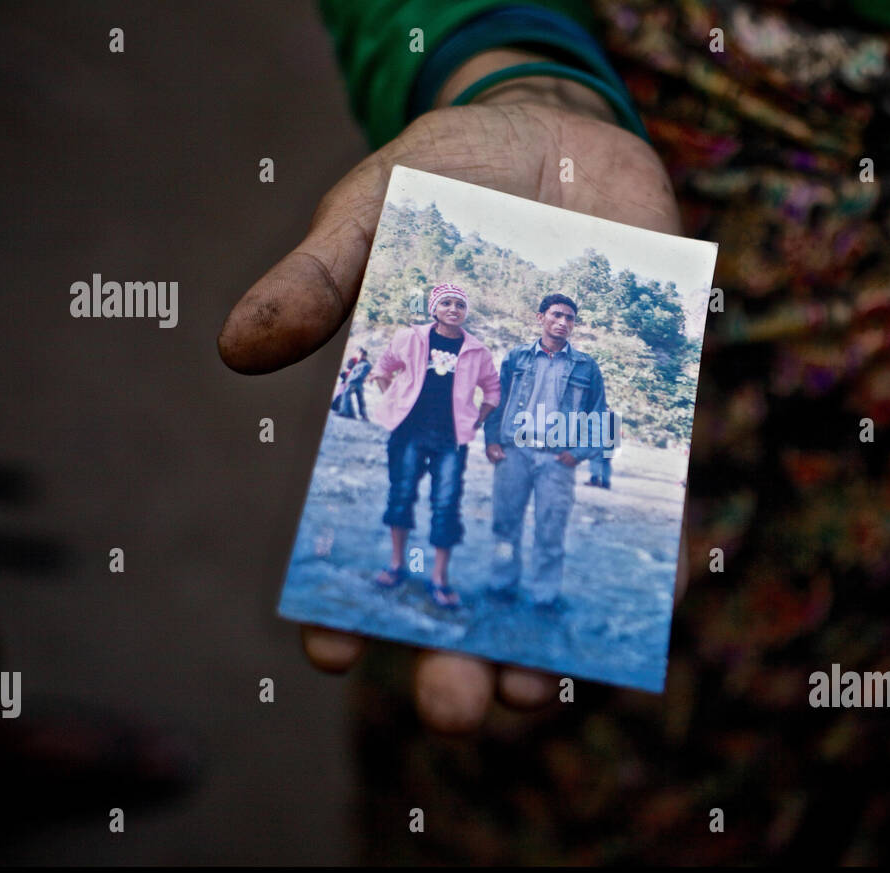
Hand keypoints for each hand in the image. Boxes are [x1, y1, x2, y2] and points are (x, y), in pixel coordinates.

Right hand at [218, 56, 680, 733]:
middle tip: (455, 713)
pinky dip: (652, 550)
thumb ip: (320, 280)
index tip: (331, 653)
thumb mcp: (370, 215)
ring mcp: (561, 437)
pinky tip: (651, 607)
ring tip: (539, 690)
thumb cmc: (449, 178)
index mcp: (407, 422)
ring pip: (554, 561)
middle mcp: (483, 449)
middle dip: (459, 651)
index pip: (369, 531)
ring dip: (551, 630)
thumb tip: (237, 348)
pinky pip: (650, 496)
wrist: (559, 142)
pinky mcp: (637, 412)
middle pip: (466, 575)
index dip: (346, 597)